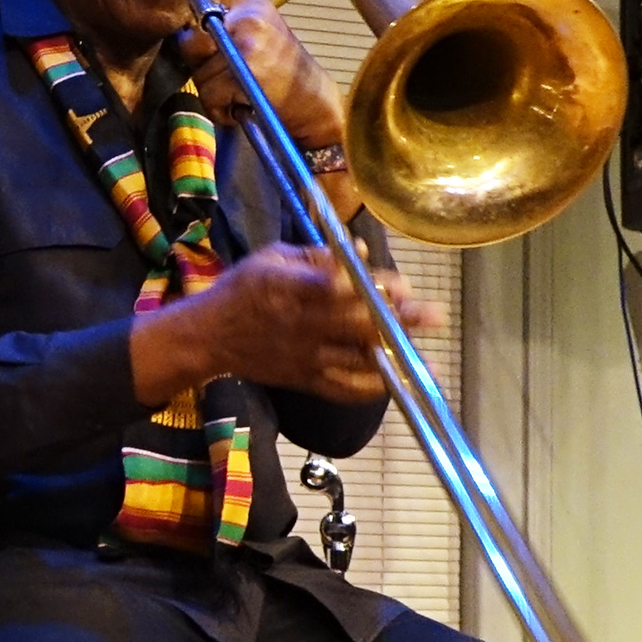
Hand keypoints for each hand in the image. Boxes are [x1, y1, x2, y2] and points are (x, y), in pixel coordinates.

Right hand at [135, 243, 434, 406]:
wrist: (208, 337)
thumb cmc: (243, 288)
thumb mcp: (273, 258)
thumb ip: (319, 257)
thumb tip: (362, 251)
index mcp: (290, 288)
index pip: (339, 288)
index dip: (374, 287)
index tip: (401, 283)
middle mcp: (301, 326)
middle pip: (359, 325)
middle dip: (400, 320)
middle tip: (434, 315)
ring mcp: (305, 357)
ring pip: (356, 360)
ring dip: (395, 356)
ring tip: (425, 357)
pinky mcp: (304, 379)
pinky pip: (342, 390)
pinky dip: (370, 388)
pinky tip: (395, 382)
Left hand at [146, 0, 348, 168]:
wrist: (312, 99)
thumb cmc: (282, 71)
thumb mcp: (261, 32)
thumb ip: (228, 22)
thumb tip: (190, 32)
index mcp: (250, 5)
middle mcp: (248, 17)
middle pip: (191, 41)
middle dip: (201, 66)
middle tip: (228, 75)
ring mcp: (247, 42)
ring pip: (199, 74)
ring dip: (213, 92)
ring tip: (239, 93)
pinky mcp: (245, 69)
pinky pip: (210, 94)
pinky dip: (220, 108)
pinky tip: (240, 105)